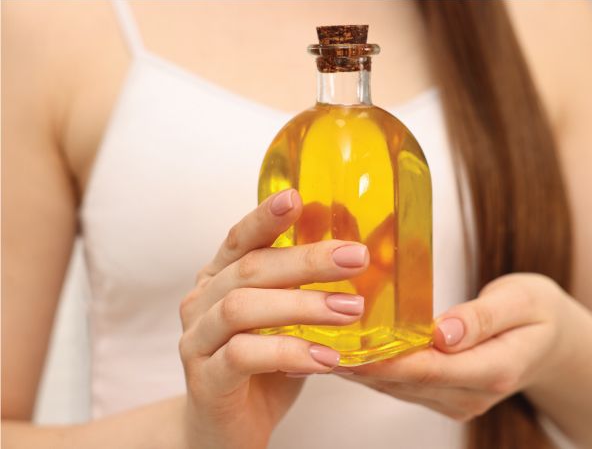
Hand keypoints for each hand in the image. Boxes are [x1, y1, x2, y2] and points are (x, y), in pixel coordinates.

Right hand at [178, 189, 368, 448]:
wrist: (224, 429)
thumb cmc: (262, 367)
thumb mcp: (288, 322)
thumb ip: (307, 290)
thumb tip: (364, 253)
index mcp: (219, 279)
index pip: (240, 239)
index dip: (265, 216)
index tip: (296, 196)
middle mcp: (201, 303)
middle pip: (250, 269)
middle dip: (306, 260)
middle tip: (356, 258)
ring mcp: (197, 341)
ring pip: (242, 308)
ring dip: (302, 305)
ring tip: (350, 309)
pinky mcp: (206, 380)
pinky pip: (243, 357)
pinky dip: (289, 353)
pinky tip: (327, 358)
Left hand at [339, 273, 572, 420]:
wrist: (551, 341)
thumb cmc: (537, 311)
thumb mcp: (521, 300)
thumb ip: (483, 317)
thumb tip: (445, 333)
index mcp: (494, 370)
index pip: (429, 368)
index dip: (385, 358)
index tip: (347, 344)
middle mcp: (471, 395)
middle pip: (405, 382)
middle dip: (359, 363)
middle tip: (314, 340)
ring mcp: (457, 402)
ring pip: (398, 388)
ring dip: (359, 369)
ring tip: (317, 343)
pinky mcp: (444, 397)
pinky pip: (402, 386)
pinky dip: (374, 369)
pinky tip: (346, 351)